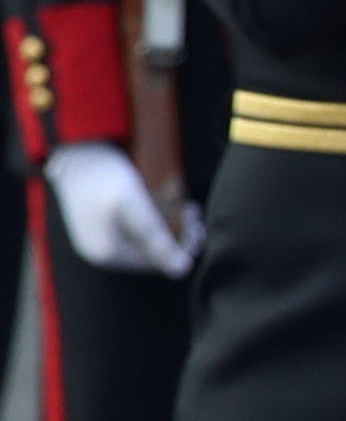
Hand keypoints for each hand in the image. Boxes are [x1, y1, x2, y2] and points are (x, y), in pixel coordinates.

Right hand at [42, 142, 195, 276]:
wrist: (73, 150)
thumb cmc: (103, 174)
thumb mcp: (133, 203)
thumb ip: (155, 236)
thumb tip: (181, 269)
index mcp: (107, 252)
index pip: (156, 262)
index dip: (181, 248)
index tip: (197, 227)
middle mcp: (100, 252)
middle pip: (151, 253)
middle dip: (177, 236)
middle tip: (194, 216)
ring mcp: (99, 238)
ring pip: (145, 241)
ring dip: (169, 227)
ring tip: (186, 209)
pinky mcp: (102, 225)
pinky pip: (135, 231)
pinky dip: (154, 221)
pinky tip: (168, 206)